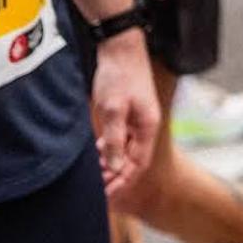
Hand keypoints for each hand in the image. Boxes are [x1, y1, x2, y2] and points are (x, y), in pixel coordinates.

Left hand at [93, 28, 159, 198]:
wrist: (120, 47)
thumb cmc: (120, 75)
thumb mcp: (114, 109)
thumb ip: (115, 139)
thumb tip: (116, 167)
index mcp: (148, 125)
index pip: (138, 164)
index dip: (123, 182)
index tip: (106, 195)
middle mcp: (146, 124)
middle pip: (134, 160)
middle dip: (117, 177)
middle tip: (97, 191)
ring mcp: (138, 118)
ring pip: (127, 150)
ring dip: (112, 164)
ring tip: (94, 175)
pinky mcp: (129, 111)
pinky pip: (123, 139)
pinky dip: (111, 150)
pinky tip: (98, 154)